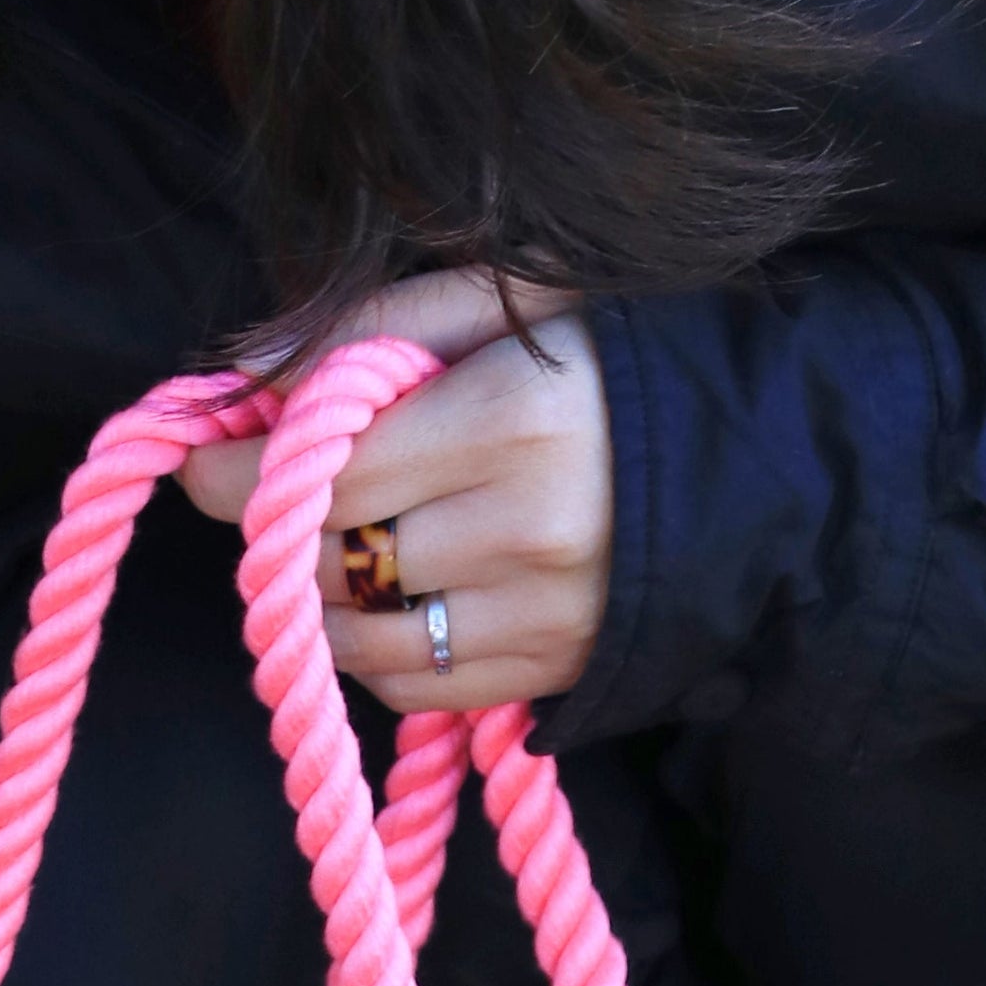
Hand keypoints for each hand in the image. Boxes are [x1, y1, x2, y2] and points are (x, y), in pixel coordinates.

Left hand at [176, 270, 609, 711]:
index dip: (236, 473)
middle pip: (326, 559)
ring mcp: (547, 617)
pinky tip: (402, 594)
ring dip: (320, 598)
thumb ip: (368, 327)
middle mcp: (528, 531)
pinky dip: (379, 650)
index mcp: (511, 422)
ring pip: (358, 639)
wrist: (785, 454)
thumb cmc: (624, 353)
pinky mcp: (561, 675)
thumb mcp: (508, 296)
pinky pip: (414, 689)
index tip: (200, 456)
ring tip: (343, 542)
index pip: (319, 473)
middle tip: (276, 490)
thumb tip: (243, 375)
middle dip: (277, 528)